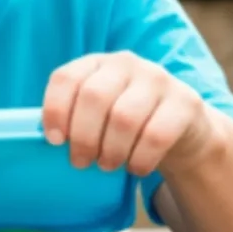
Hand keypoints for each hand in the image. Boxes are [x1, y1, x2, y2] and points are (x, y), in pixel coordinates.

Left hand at [41, 52, 222, 176]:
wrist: (183, 128)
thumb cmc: (126, 124)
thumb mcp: (99, 112)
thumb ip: (74, 116)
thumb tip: (46, 140)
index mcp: (98, 64)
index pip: (66, 78)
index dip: (55, 110)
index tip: (55, 141)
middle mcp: (127, 64)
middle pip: (94, 98)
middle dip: (83, 138)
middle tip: (81, 162)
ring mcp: (159, 79)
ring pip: (124, 119)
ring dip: (111, 152)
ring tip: (108, 165)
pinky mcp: (185, 102)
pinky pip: (156, 136)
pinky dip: (140, 160)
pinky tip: (135, 167)